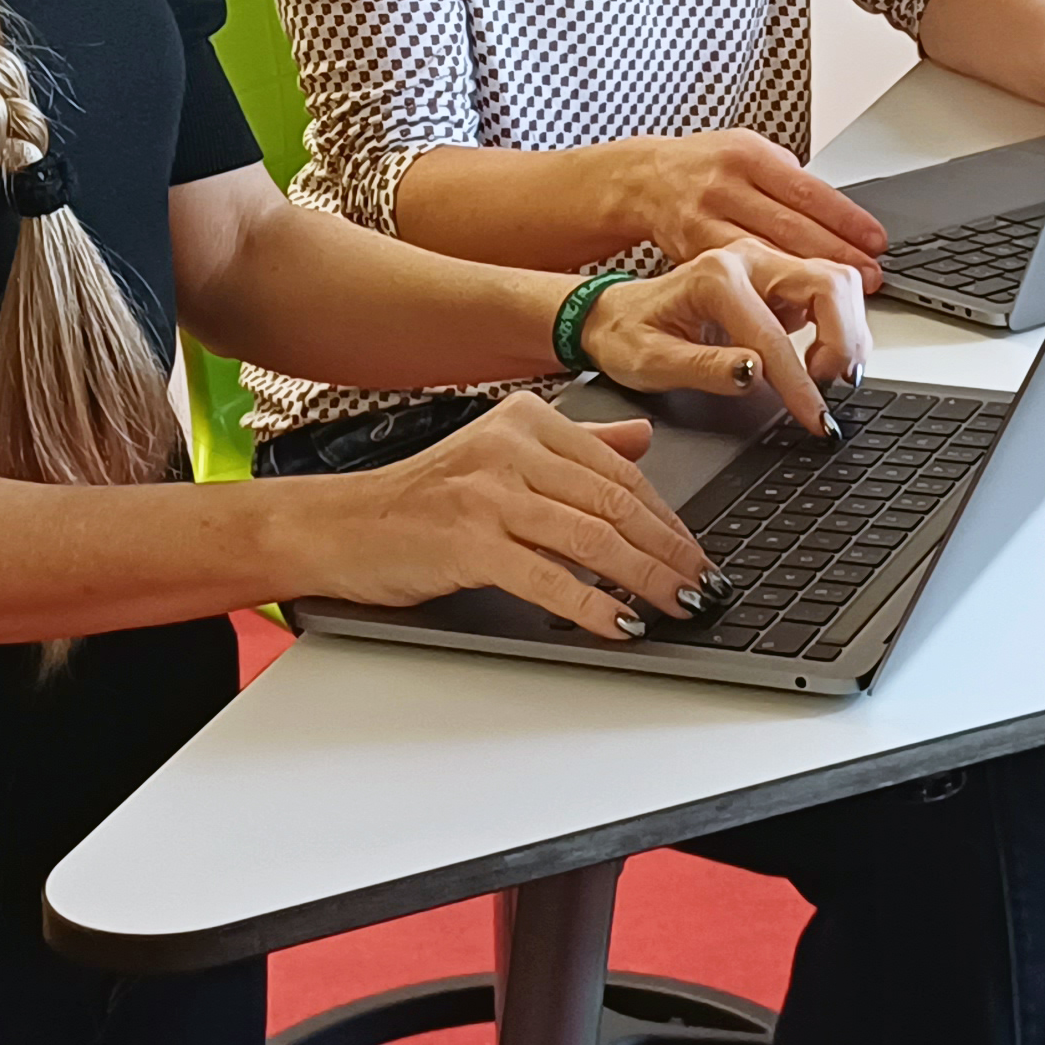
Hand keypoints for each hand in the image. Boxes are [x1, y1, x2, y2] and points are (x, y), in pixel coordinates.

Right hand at [298, 392, 711, 638]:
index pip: (619, 470)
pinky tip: (621, 624)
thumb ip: (575, 444)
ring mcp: (489, 493)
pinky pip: (550, 578)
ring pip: (594, 539)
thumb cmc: (420, 499)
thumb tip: (644, 439)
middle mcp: (511, 448)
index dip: (668, 516)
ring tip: (679, 606)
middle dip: (670, 551)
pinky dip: (594, 606)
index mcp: (527, 421)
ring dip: (648, 580)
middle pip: (615, 503)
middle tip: (704, 585)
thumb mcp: (500, 453)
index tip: (696, 550)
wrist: (341, 525)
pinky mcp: (468, 541)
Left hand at [584, 244, 872, 435]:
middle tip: (831, 387)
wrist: (617, 315)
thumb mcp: (651, 363)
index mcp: (715, 277)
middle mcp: (748, 259)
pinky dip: (842, 323)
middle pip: (830, 284)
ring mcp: (769, 264)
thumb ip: (704, 368)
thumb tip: (755, 374)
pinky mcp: (781, 278)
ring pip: (839, 281)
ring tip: (827, 375)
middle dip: (843, 340)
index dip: (800, 384)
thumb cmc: (629, 336)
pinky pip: (831, 290)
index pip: (774, 335)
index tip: (816, 419)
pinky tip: (821, 357)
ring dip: (849, 330)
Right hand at [619, 130, 886, 281]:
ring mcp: (704, 220)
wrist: (642, 179)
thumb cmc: (705, 166)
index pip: (807, 190)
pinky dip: (769, 291)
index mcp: (748, 156)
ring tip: (843, 297)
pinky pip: (737, 276)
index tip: (876, 242)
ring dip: (807, 280)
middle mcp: (725, 187)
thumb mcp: (749, 153)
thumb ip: (788, 182)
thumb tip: (840, 219)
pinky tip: (795, 307)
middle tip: (873, 276)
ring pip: (764, 256)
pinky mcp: (690, 252)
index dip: (845, 219)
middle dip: (836, 255)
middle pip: (790, 226)